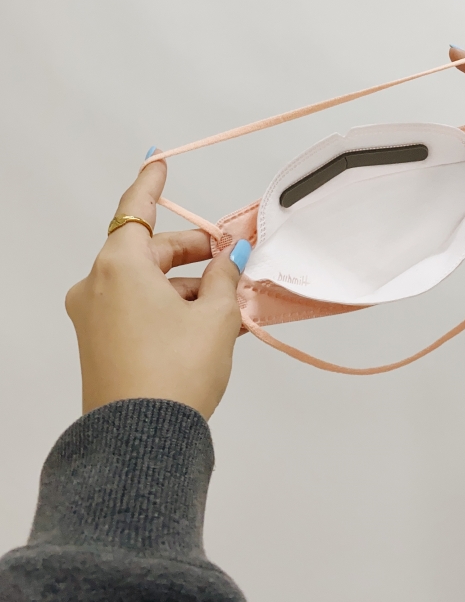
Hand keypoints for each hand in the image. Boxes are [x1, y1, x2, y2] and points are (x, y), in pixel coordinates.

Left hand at [65, 152, 251, 418]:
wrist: (141, 439)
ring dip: (187, 286)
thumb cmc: (175, 372)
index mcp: (118, 267)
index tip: (160, 162)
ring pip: (147, 283)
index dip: (152, 184)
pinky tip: (209, 322)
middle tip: (232, 259)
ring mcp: (94, 316)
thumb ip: (224, 277)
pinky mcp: (100, 342)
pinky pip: (138, 308)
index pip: (135, 209)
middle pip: (149, 251)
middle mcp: (97, 286)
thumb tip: (230, 256)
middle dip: (193, 253)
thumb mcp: (215, 317)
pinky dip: (171, 306)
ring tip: (232, 303)